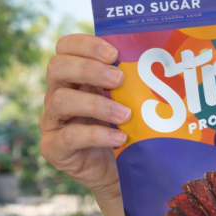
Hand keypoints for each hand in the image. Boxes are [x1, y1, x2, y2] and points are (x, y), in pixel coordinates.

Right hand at [40, 34, 129, 201]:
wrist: (123, 170)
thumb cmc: (129, 127)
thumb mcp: (130, 100)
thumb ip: (133, 81)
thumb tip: (162, 61)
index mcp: (76, 76)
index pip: (66, 48)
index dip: (86, 45)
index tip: (114, 54)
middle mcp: (59, 93)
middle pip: (57, 68)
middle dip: (89, 69)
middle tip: (119, 79)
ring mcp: (53, 121)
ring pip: (60, 101)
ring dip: (96, 104)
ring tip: (126, 114)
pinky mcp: (54, 148)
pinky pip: (69, 136)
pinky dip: (97, 135)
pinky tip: (120, 136)